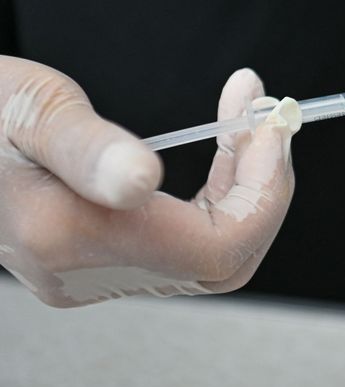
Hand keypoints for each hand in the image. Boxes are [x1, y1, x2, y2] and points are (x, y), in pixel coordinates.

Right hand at [0, 57, 299, 306]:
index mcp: (73, 236)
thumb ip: (88, 149)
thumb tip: (141, 180)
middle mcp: (83, 273)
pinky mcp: (90, 266)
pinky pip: (179, 246)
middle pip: (223, 259)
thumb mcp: (30, 110)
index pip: (220, 248)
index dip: (265, 193)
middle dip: (260, 188)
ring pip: (206, 254)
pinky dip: (212, 199)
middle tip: (264, 118)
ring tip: (242, 119)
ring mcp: (87, 277)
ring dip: (240, 188)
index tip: (271, 126)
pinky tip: (216, 149)